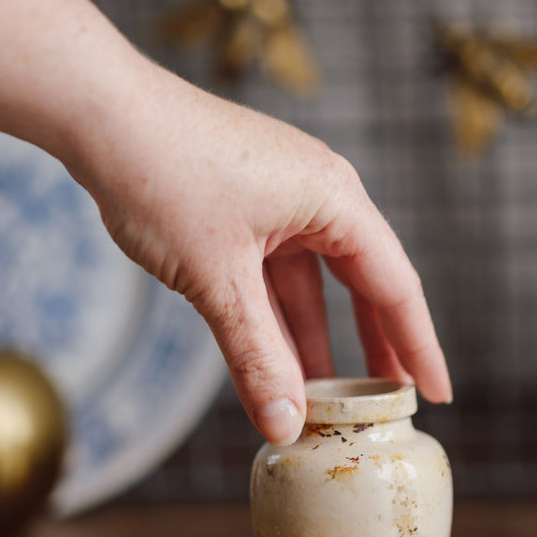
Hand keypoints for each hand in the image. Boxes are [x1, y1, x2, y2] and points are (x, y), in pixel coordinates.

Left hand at [70, 55, 451, 444]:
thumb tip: (285, 425)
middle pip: (362, 283)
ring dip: (315, 339)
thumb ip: (256, 356)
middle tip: (390, 406)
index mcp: (335, 198)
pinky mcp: (242, 201)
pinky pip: (273, 270)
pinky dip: (275, 316)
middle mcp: (319, 192)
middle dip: (373, 347)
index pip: (395, 286)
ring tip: (327, 401)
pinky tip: (273, 360)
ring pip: (310, 283)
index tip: (438, 395)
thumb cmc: (162, 175)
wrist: (98, 110)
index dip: (419, 347)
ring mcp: (279, 194)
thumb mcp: (216, 279)